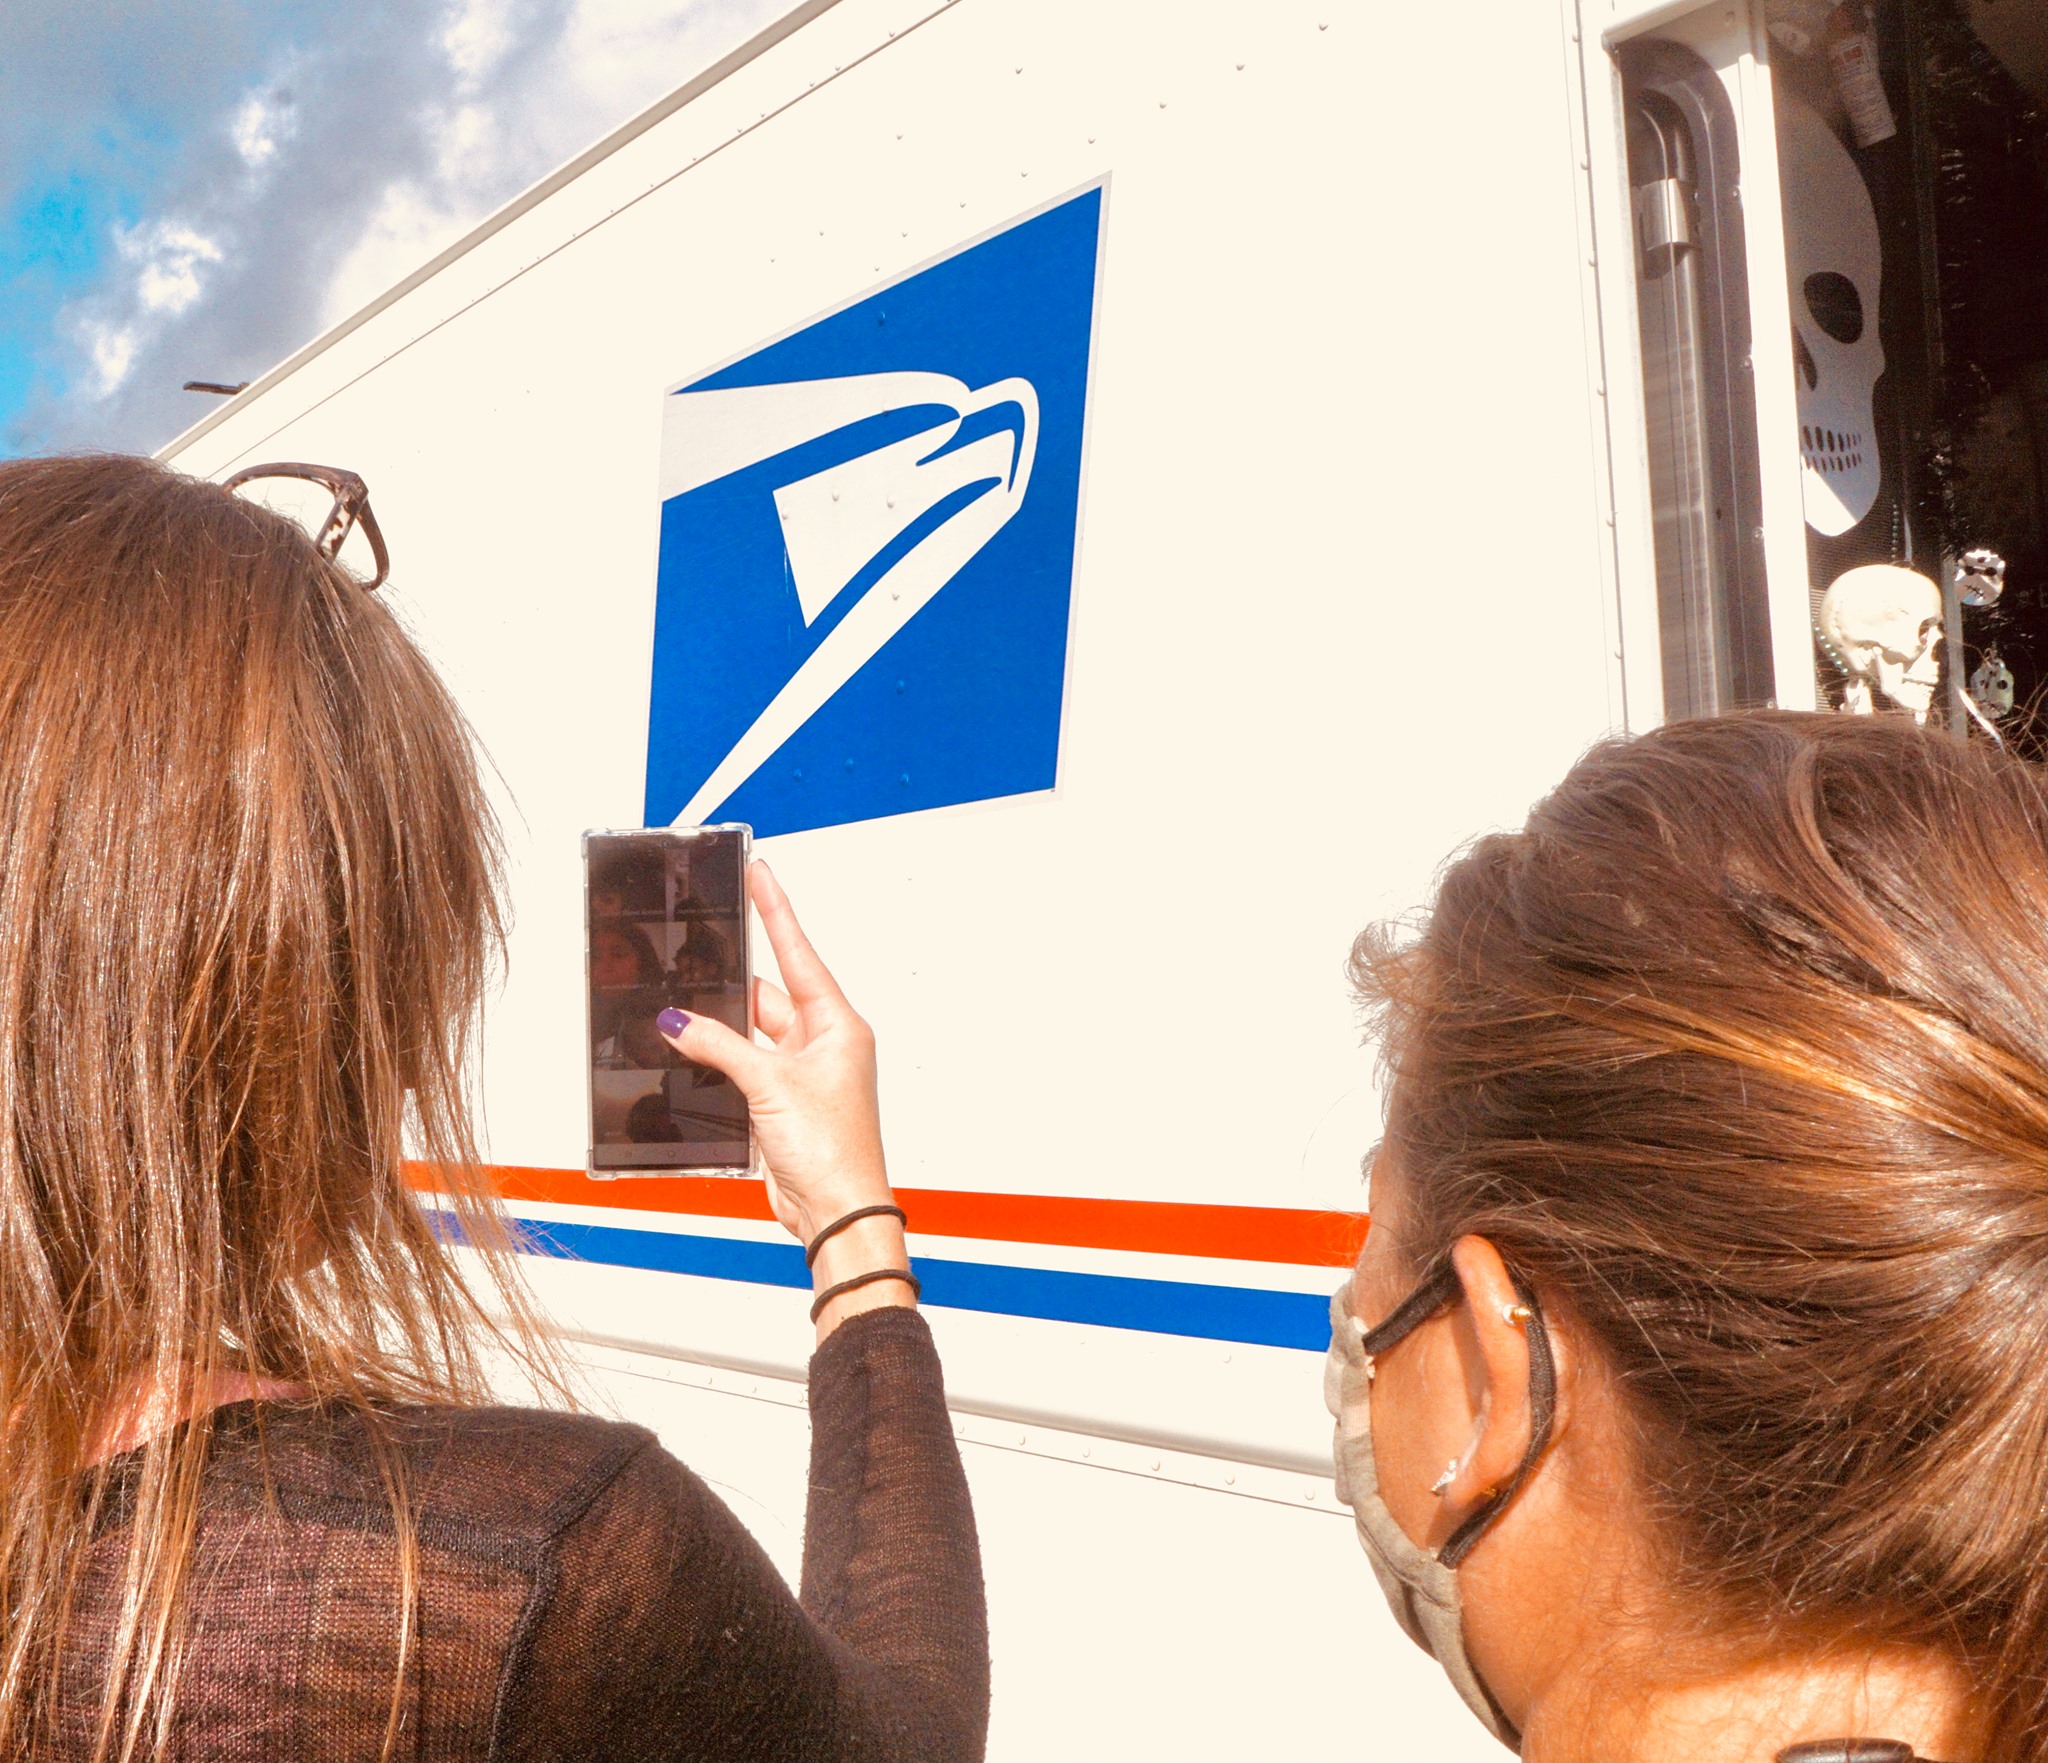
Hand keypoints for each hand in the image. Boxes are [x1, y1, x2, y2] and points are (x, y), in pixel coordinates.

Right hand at [658, 863, 907, 1330]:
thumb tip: (680, 1022)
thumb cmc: (833, 1150)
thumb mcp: (770, 1085)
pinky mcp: (781, 1104)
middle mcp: (823, 1044)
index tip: (760, 872)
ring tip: (680, 1013)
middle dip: (729, 986)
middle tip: (694, 954)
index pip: (798, 953)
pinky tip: (690, 1057)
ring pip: (749, 1035)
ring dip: (719, 1031)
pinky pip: (743, 1068)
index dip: (776, 911)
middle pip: (767, 996)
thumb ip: (721, 1046)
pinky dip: (718, 1063)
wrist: (836, 1211)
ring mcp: (802, 1075)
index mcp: (838, 1025)